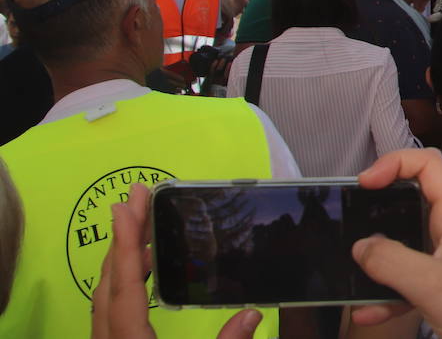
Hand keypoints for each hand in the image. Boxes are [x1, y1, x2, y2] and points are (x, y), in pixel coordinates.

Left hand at [92, 183, 262, 338]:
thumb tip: (252, 314)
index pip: (125, 285)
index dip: (125, 244)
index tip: (124, 207)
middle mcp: (111, 338)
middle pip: (111, 281)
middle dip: (123, 236)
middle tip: (138, 199)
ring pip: (107, 293)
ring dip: (123, 257)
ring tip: (146, 228)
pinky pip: (111, 304)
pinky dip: (124, 278)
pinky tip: (142, 270)